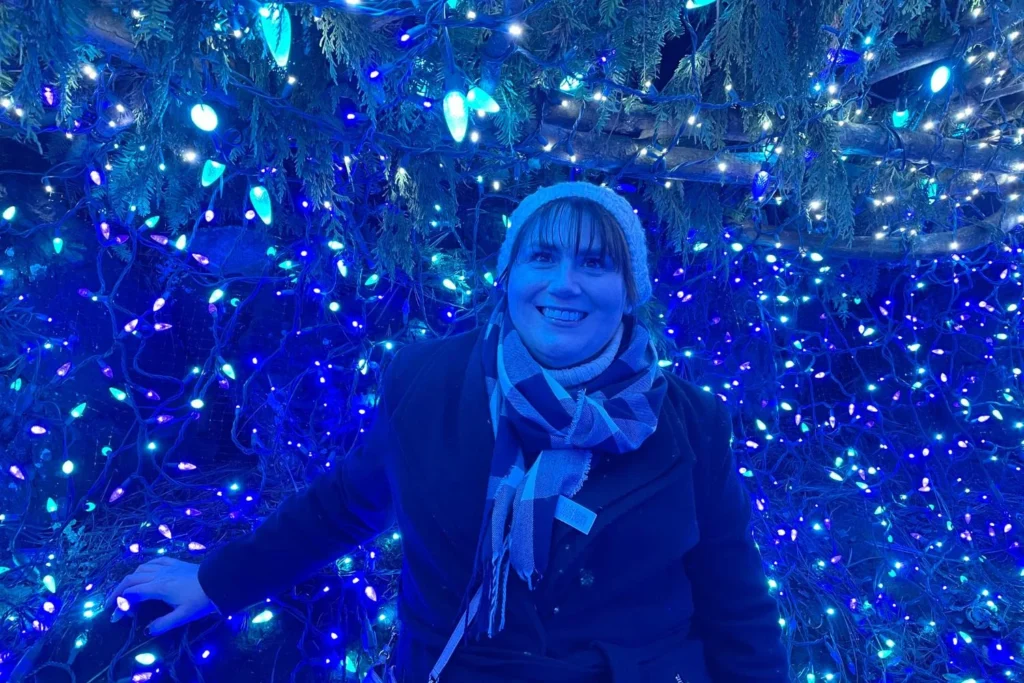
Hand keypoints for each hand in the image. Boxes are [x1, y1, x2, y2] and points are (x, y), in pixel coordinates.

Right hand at [104, 557, 218, 634]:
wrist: (219, 581)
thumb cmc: (201, 599)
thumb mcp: (183, 616)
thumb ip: (163, 624)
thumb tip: (147, 631)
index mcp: (158, 587)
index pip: (131, 595)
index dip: (120, 606)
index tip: (115, 618)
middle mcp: (158, 574)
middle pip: (130, 579)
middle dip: (117, 592)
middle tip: (110, 604)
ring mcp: (167, 566)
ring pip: (140, 569)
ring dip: (129, 580)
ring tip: (125, 591)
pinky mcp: (175, 562)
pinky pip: (154, 561)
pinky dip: (144, 568)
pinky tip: (144, 573)